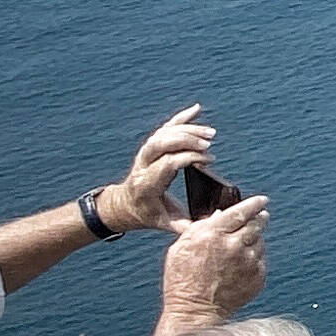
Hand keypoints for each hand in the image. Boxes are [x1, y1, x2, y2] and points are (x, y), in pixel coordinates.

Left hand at [99, 106, 218, 231]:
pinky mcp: (151, 147)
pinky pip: (164, 128)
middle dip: (186, 139)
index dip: (188, 158)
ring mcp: (145, 154)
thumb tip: (209, 224)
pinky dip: (180, 118)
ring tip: (210, 133)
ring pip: (162, 133)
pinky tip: (196, 110)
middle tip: (208, 142)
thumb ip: (184, 226)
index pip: (167, 164)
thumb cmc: (146, 215)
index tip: (208, 161)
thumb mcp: (163, 224)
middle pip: (161, 143)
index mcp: (146, 184)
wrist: (125, 205)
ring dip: (186, 129)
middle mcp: (143, 165)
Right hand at [155, 197, 266, 333]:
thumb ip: (202, 227)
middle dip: (259, 217)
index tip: (262, 200)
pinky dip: (254, 259)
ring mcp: (248, 262)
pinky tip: (240, 265)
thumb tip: (221, 213)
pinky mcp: (257, 277)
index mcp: (213, 234)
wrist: (195, 311)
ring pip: (260, 241)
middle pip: (256, 223)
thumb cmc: (183, 279)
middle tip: (261, 216)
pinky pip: (261, 260)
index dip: (254, 204)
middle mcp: (234, 245)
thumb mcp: (182, 247)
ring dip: (254, 239)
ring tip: (240, 248)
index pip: (241, 211)